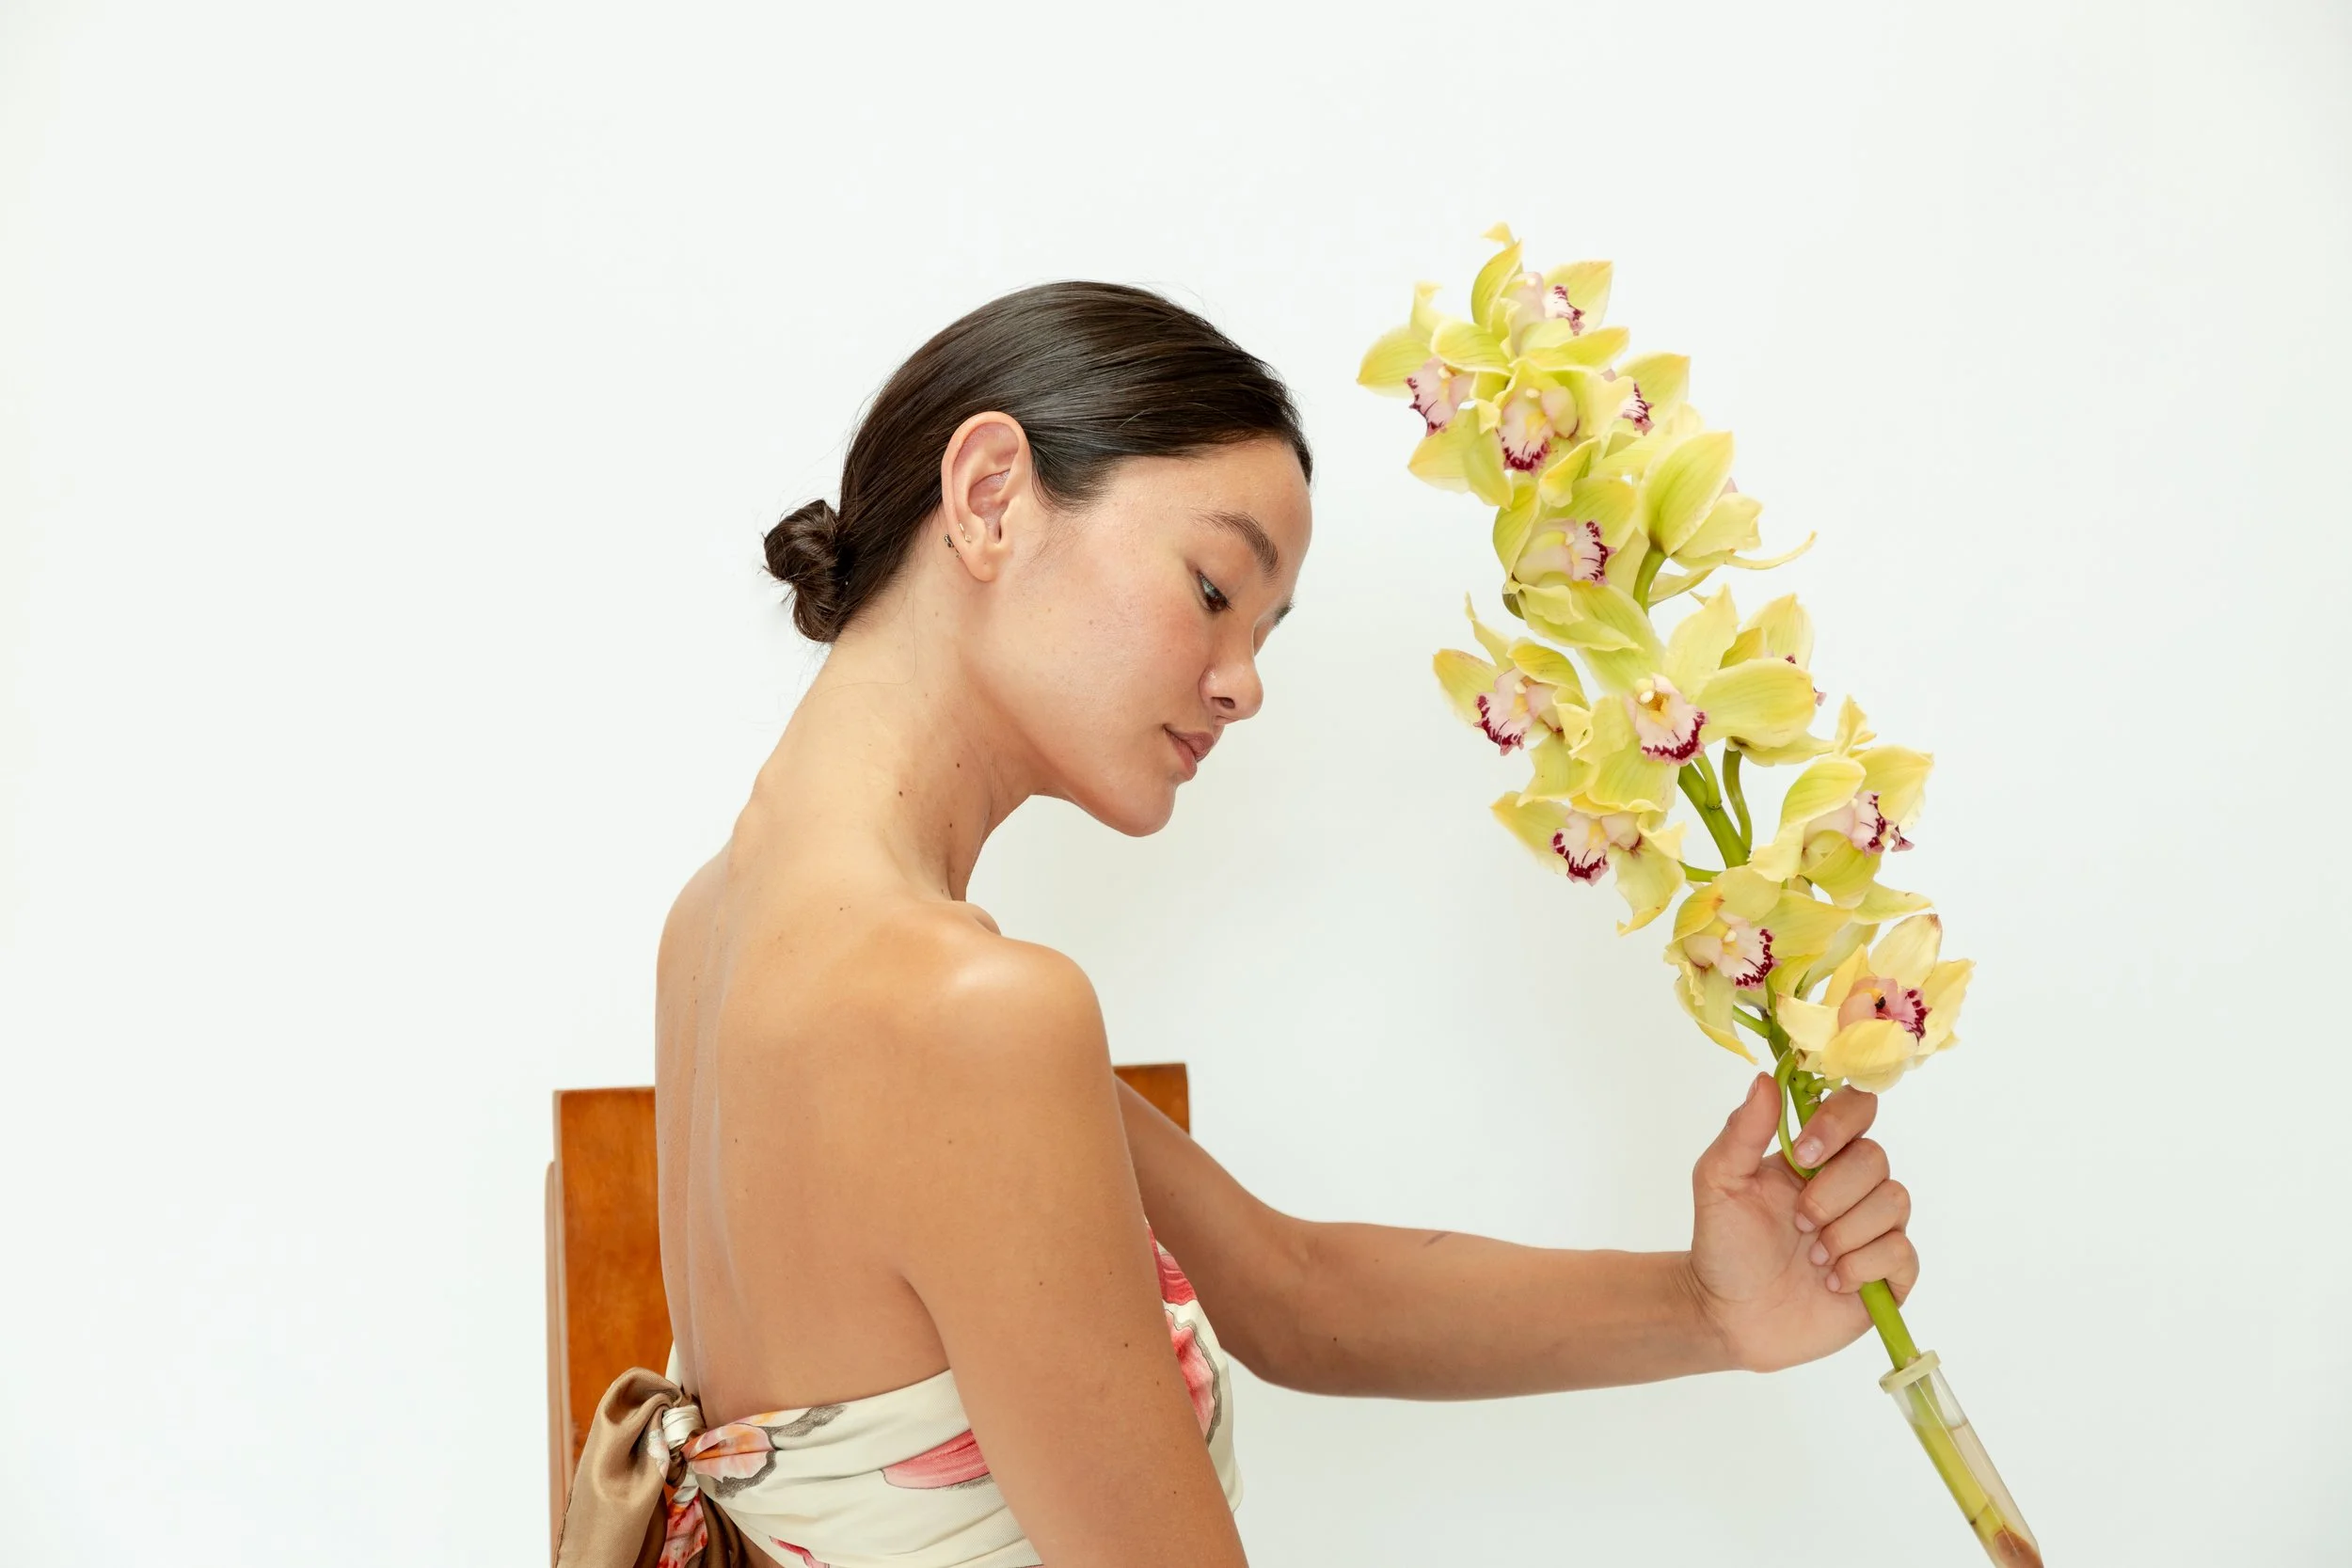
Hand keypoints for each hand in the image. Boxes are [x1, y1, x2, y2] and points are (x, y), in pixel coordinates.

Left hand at [1682, 1073, 1919, 1373]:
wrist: (1728, 1315)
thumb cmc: (1724, 1244)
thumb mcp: (1718, 1181)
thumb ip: (1742, 1131)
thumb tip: (1766, 1078)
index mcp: (1815, 1154)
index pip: (1856, 1109)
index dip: (1838, 1123)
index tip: (1802, 1154)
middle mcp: (1850, 1185)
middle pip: (1876, 1159)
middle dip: (1832, 1192)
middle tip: (1798, 1222)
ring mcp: (1873, 1228)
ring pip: (1894, 1203)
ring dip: (1846, 1231)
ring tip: (1812, 1255)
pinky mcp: (1888, 1274)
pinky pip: (1903, 1253)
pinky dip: (1863, 1266)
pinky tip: (1831, 1280)